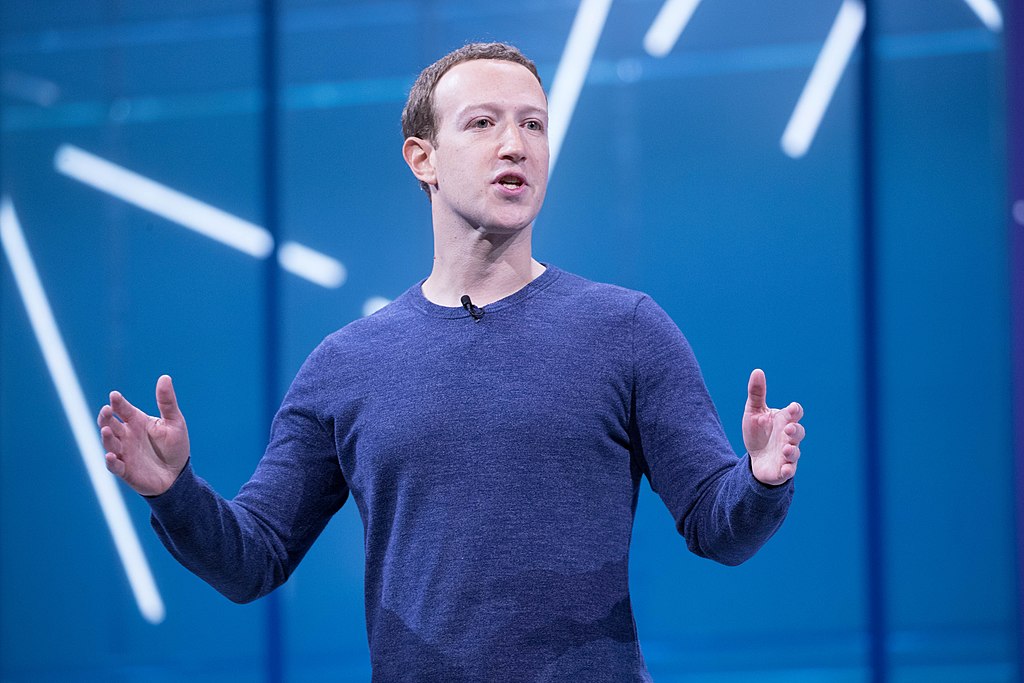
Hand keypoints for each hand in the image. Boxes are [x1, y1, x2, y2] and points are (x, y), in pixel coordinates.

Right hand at [97, 375, 189, 495]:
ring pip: (109, 443)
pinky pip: (115, 466)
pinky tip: (111, 456)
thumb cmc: (174, 447)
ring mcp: (124, 453)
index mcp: (137, 421)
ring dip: (106, 437)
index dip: (118, 403)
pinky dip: (111, 461)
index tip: (114, 396)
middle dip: (106, 417)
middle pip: (110, 424)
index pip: (123, 409)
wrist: (177, 475)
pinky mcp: (126, 470)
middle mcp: (126, 435)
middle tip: (107, 410)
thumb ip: (167, 402)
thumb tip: (165, 377)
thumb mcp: (175, 422)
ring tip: (106, 430)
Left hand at [742, 369, 804, 485]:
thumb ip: (756, 393)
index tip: (790, 409)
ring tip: (786, 449)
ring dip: (792, 450)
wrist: (755, 458)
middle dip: (795, 430)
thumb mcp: (753, 411)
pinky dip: (789, 470)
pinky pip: (789, 470)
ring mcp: (788, 453)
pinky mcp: (783, 469)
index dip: (795, 411)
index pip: (796, 413)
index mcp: (784, 420)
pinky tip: (786, 469)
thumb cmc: (758, 432)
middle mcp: (789, 437)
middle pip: (798, 431)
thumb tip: (757, 370)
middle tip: (787, 429)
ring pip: (795, 452)